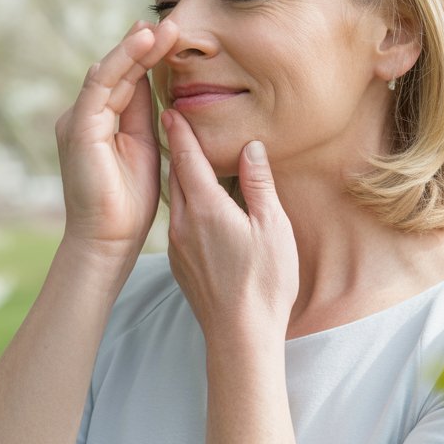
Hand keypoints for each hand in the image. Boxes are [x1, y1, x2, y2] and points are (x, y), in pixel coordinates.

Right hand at [55, 20, 178, 259]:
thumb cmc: (128, 203)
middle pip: (116, 69)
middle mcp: (84, 114)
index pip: (126, 79)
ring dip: (137, 46)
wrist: (108, 239)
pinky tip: (144, 43)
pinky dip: (123, 61)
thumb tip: (154, 82)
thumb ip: (144, 114)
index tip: (174, 36)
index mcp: (100, 120)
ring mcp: (78, 119)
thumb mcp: (145, 147)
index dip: (148, 56)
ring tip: (165, 27)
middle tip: (174, 23)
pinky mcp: (79, 127)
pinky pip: (101, 84)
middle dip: (145, 45)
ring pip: (109, 70)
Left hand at [162, 109, 298, 342]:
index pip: (187, 157)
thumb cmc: (264, 283)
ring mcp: (178, 245)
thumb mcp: (272, 227)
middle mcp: (184, 223)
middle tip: (172, 119)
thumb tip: (251, 147)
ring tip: (183, 156)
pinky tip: (195, 204)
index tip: (170, 107)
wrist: (240, 336)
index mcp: (206, 208)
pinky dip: (183, 202)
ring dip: (178, 175)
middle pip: (174, 174)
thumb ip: (258, 184)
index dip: (180, 130)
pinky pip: (178, 221)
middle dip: (175, 146)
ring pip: (174, 198)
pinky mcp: (180, 263)